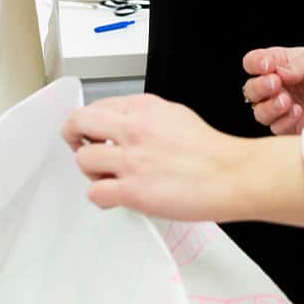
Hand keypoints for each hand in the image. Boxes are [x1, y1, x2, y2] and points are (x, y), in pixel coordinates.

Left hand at [64, 94, 250, 221]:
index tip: (91, 132)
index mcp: (144, 107)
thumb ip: (145, 117)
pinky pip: (94, 192)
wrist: (231, 174)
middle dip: (73, 136)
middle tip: (79, 147)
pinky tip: (115, 196)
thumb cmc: (210, 151)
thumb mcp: (176, 115)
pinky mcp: (133, 190)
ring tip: (106, 177)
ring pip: (82, 159)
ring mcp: (131, 159)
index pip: (97, 106)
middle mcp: (134, 128)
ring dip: (90, 170)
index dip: (90, 122)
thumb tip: (124, 125)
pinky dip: (101, 197)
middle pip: (77, 123)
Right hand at [242, 46, 303, 134]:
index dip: (255, 64)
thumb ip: (299, 65)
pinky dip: (284, 120)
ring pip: (259, 111)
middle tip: (275, 83)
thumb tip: (279, 73)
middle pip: (251, 89)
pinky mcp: (292, 127)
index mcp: (279, 64)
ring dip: (269, 106)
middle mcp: (277, 86)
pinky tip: (298, 112)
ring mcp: (282, 108)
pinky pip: (277, 127)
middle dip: (259, 87)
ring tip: (286, 100)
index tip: (267, 66)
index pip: (254, 62)